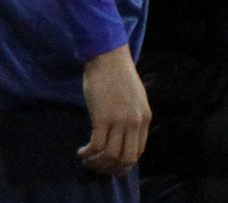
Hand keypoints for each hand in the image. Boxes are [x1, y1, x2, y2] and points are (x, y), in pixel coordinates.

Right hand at [78, 45, 150, 175]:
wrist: (109, 59)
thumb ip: (133, 118)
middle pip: (126, 158)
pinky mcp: (102, 117)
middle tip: (97, 166)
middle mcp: (135, 122)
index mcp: (145, 118)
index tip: (110, 164)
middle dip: (110, 168)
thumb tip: (124, 139)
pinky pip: (96, 145)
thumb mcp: (136, 100)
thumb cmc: (120, 77)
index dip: (123, 163)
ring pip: (110, 155)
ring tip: (87, 158)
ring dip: (96, 162)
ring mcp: (119, 120)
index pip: (138, 152)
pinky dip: (88, 153)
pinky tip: (82, 151)